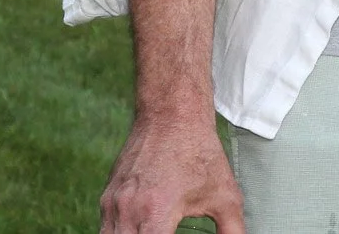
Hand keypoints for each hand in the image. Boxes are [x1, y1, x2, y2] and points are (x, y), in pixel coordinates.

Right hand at [100, 112, 245, 233]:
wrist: (172, 115)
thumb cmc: (200, 153)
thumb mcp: (225, 196)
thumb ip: (232, 230)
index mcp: (155, 215)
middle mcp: (127, 212)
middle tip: (167, 233)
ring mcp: (113, 204)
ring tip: (155, 229)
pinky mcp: (107, 197)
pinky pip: (106, 228)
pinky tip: (140, 230)